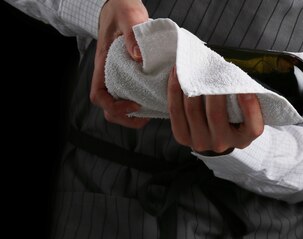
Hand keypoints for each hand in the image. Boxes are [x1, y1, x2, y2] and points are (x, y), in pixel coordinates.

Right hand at [90, 0, 149, 127]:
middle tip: (146, 115)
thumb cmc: (121, 9)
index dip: (114, 106)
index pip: (98, 96)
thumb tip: (138, 57)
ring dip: (135, 113)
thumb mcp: (128, 16)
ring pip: (121, 103)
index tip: (134, 104)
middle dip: (126, 117)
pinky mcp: (131, 73)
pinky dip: (144, 101)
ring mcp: (120, 75)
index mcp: (104, 64)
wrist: (122, 4)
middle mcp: (110, 73)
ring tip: (153, 110)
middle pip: (108, 107)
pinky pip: (133, 93)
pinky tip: (159, 99)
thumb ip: (132, 33)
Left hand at [167, 68, 264, 153]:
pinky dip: (174, 90)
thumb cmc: (232, 116)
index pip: (252, 126)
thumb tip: (232, 73)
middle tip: (210, 68)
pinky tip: (177, 75)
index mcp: (244, 138)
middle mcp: (223, 143)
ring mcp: (201, 142)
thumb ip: (245, 98)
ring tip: (189, 67)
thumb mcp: (246, 112)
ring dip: (189, 85)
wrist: (214, 134)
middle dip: (212, 88)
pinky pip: (175, 111)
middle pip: (215, 114)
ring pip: (192, 110)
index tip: (244, 86)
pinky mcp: (183, 137)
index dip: (249, 105)